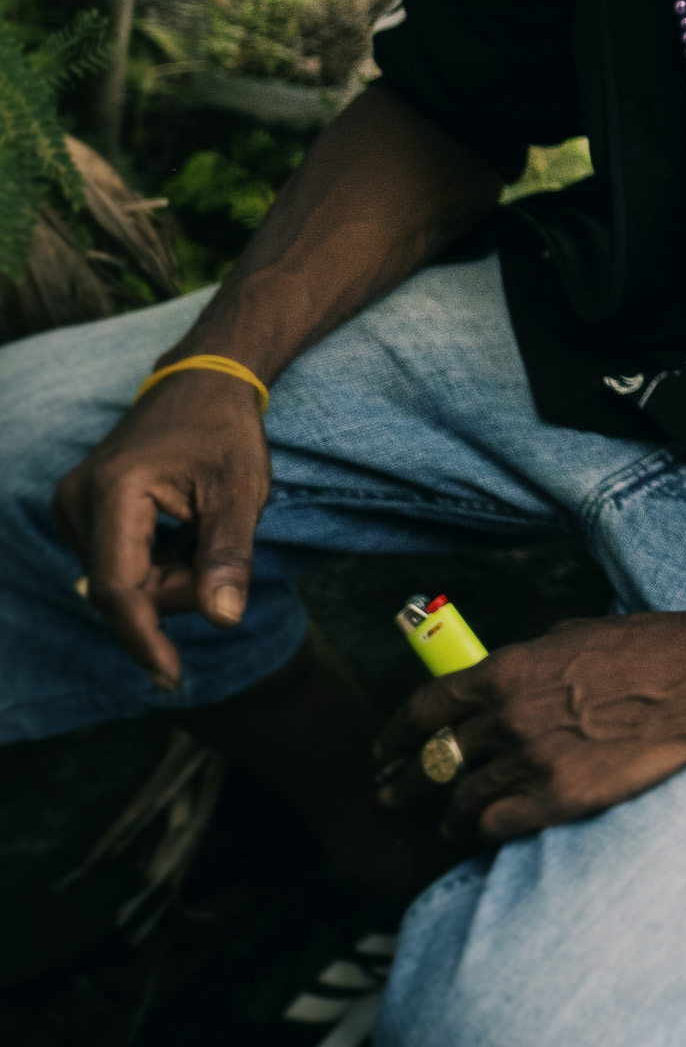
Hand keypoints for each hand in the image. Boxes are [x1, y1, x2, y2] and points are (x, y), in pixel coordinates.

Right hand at [53, 370, 270, 687]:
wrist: (202, 380)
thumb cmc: (225, 431)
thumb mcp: (241, 492)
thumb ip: (230, 556)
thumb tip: (223, 620)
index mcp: (114, 491)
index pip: (121, 588)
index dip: (145, 638)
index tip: (172, 678)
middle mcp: (76, 500)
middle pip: (125, 588)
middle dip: (176, 587)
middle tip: (218, 543)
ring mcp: (70, 504)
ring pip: (120, 581)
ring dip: (167, 573)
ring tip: (199, 525)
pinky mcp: (77, 510)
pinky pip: (116, 563)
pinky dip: (153, 561)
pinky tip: (179, 527)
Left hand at [374, 610, 685, 843]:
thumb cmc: (639, 647)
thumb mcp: (568, 636)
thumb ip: (523, 664)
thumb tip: (497, 684)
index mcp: (505, 670)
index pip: (426, 708)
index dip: (395, 734)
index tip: (383, 749)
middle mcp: (508, 718)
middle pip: (435, 760)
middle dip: (405, 780)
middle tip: (391, 793)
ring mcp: (533, 761)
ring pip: (464, 799)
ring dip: (448, 813)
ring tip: (444, 822)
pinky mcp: (561, 798)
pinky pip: (500, 826)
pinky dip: (486, 831)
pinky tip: (484, 832)